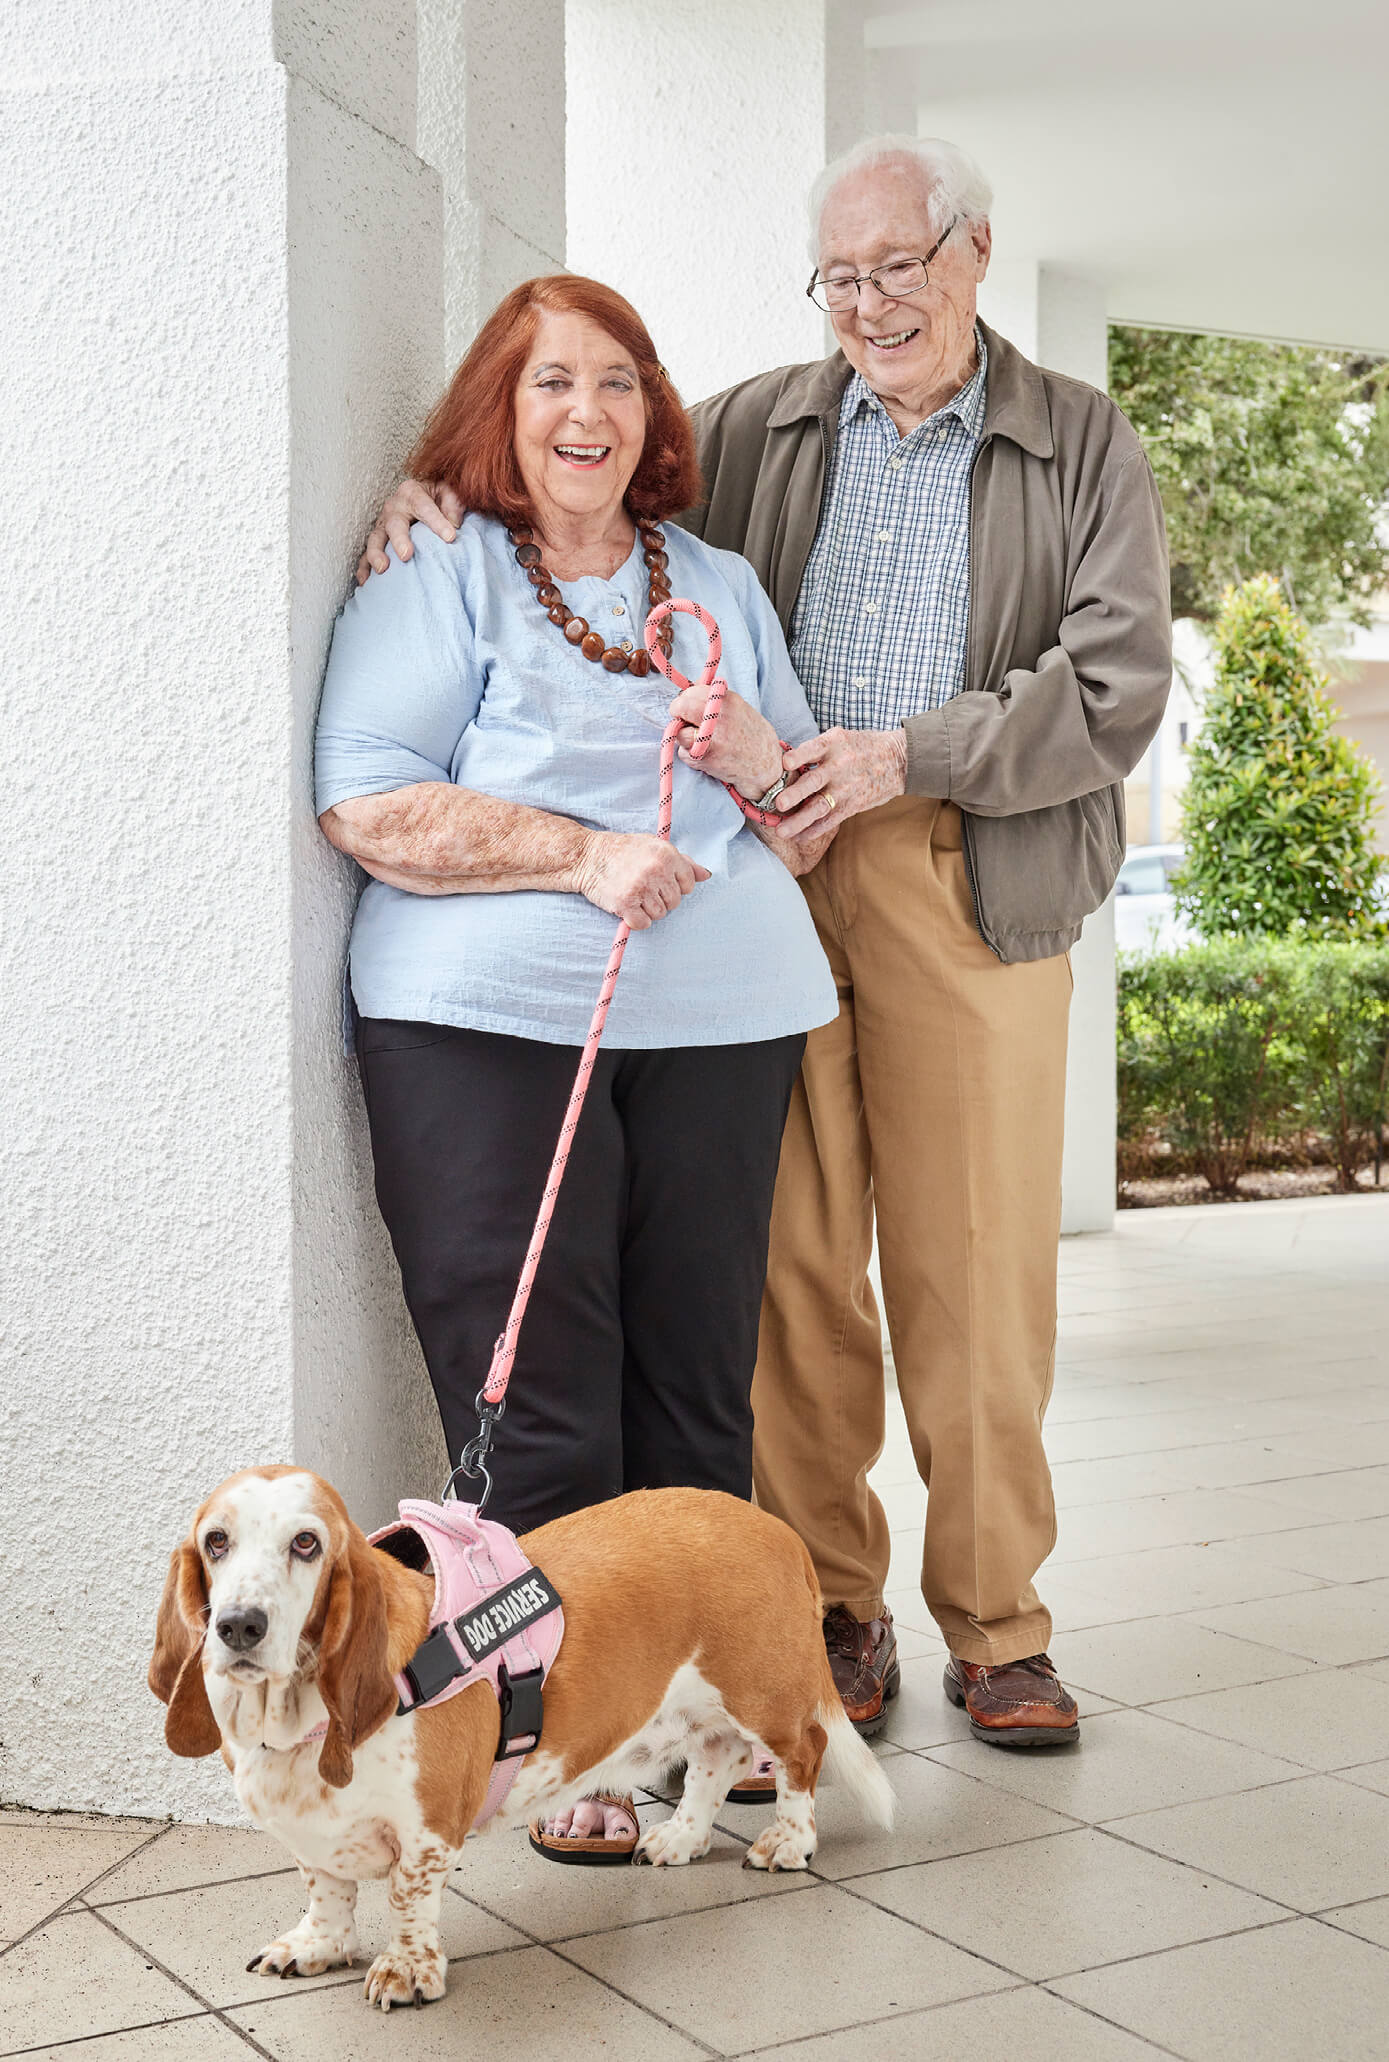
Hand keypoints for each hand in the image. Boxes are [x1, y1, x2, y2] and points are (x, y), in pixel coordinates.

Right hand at [355, 478, 464, 582]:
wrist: (425, 496)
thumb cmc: (438, 496)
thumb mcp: (449, 491)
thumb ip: (453, 503)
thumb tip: (453, 523)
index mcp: (412, 493)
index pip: (424, 507)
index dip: (436, 522)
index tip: (450, 537)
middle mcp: (394, 507)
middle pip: (394, 524)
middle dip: (399, 540)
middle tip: (407, 555)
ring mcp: (383, 524)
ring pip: (376, 539)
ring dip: (377, 554)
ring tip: (382, 569)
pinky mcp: (378, 540)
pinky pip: (367, 554)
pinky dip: (365, 568)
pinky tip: (366, 581)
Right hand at [576, 832, 709, 930]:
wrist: (588, 855)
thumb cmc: (624, 851)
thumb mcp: (655, 847)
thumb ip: (683, 862)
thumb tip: (706, 875)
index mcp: (667, 855)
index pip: (689, 885)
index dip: (675, 886)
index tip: (660, 882)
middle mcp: (657, 870)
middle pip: (674, 902)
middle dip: (661, 899)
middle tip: (643, 887)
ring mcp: (641, 887)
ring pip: (659, 915)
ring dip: (647, 910)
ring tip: (633, 894)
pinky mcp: (625, 903)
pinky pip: (642, 924)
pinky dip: (635, 921)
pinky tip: (627, 907)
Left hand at [669, 687, 781, 799]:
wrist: (766, 766)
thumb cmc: (752, 736)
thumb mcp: (739, 708)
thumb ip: (716, 698)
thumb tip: (691, 689)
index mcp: (728, 701)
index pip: (692, 691)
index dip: (686, 698)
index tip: (688, 705)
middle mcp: (719, 718)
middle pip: (681, 707)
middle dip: (677, 712)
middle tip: (683, 720)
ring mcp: (711, 739)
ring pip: (679, 733)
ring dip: (685, 737)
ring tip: (702, 741)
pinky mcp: (705, 758)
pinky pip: (683, 753)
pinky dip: (690, 755)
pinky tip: (707, 755)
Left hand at [772, 727, 908, 839]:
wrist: (897, 760)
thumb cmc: (861, 747)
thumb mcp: (841, 737)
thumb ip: (816, 749)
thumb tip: (782, 762)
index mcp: (834, 744)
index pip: (813, 749)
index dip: (799, 756)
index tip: (785, 763)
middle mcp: (839, 766)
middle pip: (814, 781)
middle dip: (795, 793)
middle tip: (779, 804)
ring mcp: (845, 788)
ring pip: (819, 806)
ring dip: (799, 820)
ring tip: (781, 831)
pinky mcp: (852, 805)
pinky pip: (830, 820)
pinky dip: (813, 831)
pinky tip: (798, 837)